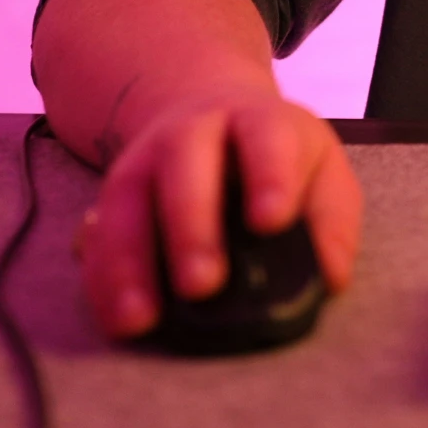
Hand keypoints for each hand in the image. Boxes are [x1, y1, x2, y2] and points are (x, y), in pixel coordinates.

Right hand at [70, 88, 361, 338]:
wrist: (208, 110)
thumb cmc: (276, 154)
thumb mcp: (320, 168)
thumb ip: (331, 218)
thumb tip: (330, 277)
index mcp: (257, 121)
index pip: (266, 137)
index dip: (269, 176)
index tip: (272, 221)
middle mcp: (193, 132)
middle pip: (185, 167)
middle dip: (191, 226)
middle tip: (203, 284)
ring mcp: (144, 161)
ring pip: (126, 201)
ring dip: (129, 261)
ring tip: (141, 318)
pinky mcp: (111, 196)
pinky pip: (95, 234)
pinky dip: (99, 275)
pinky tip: (115, 314)